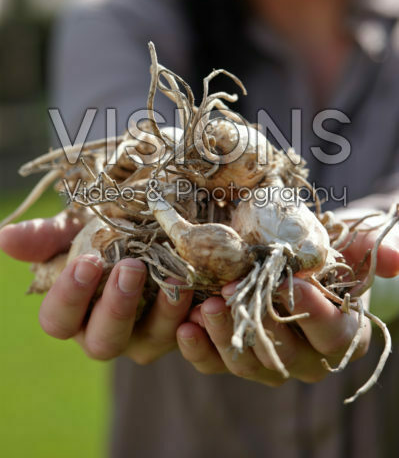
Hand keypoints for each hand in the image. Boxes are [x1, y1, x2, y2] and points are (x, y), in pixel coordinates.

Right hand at [0, 213, 192, 362]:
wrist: (153, 238)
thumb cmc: (104, 235)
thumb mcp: (75, 230)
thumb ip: (45, 237)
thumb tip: (4, 238)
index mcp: (73, 314)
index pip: (58, 320)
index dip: (69, 296)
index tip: (88, 262)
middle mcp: (106, 334)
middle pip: (103, 340)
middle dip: (116, 307)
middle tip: (131, 268)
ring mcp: (146, 338)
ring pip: (150, 343)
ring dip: (164, 314)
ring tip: (176, 276)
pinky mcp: (181, 334)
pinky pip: (190, 343)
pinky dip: (199, 324)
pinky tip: (207, 298)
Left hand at [175, 226, 398, 385]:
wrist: (296, 257)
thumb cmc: (329, 249)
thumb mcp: (354, 243)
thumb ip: (374, 249)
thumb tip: (396, 260)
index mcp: (342, 333)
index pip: (333, 334)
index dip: (314, 312)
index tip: (291, 283)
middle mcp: (307, 356)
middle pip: (285, 356)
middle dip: (259, 324)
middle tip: (233, 292)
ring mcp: (268, 359)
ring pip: (247, 364)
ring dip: (225, 338)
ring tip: (207, 308)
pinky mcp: (234, 354)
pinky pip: (215, 364)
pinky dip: (200, 349)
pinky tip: (187, 326)